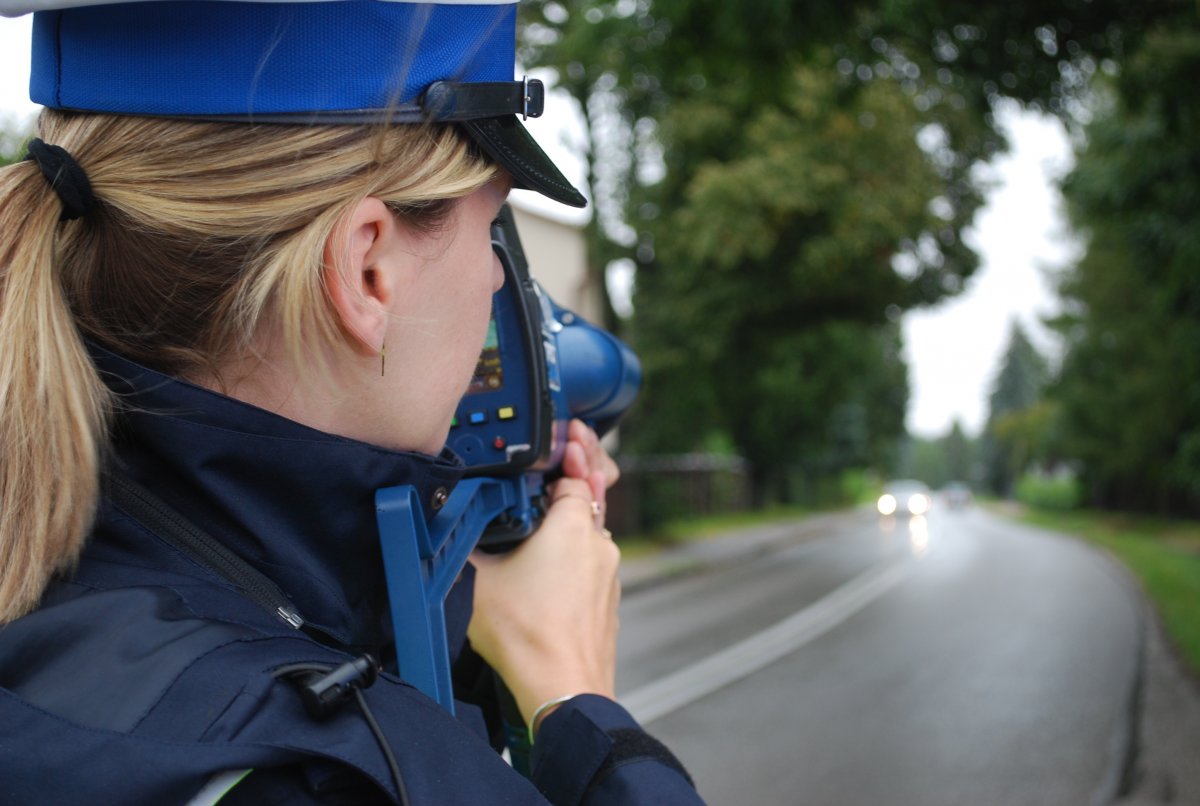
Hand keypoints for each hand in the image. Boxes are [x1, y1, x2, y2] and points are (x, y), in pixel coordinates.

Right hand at [467, 421, 621, 730]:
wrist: (561, 685)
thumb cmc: (527, 635)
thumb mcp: (480, 578)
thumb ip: (472, 543)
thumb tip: (455, 529)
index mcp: (573, 525)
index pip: (575, 474)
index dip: (565, 458)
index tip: (561, 442)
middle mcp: (599, 544)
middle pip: (587, 501)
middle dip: (568, 486)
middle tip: (552, 474)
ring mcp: (609, 574)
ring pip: (590, 535)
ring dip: (568, 527)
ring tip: (539, 528)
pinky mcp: (607, 601)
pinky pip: (591, 567)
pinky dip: (573, 560)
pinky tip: (546, 572)